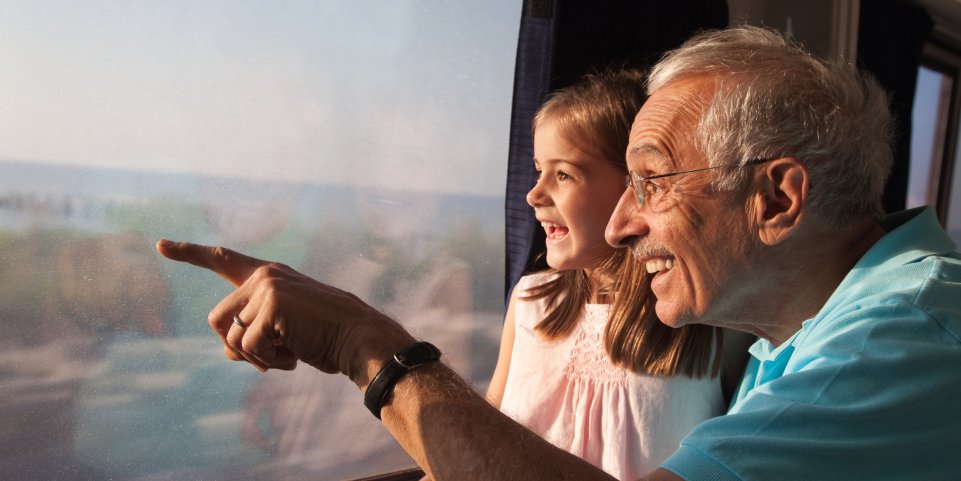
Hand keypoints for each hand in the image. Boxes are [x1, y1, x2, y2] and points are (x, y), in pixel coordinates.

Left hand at [155, 239, 414, 383]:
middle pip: (218, 319)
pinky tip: (293, 357)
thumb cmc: (325, 337)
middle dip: (237, 347)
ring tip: (287, 355)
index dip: (189, 253)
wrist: (357, 338)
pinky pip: (248, 348)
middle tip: (269, 357)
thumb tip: (228, 350)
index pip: (222, 260)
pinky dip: (268, 362)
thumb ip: (254, 328)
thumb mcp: (284, 329)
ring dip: (255, 358)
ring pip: (230, 337)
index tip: (160, 245)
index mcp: (269, 275)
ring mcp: (267, 288)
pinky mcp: (272, 306)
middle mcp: (264, 276)